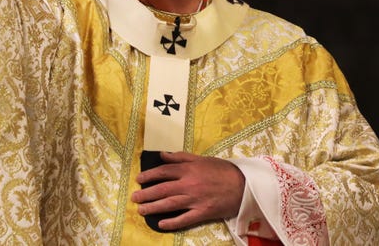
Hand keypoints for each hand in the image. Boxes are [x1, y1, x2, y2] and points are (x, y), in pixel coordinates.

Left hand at [131, 151, 245, 230]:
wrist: (244, 184)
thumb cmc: (222, 170)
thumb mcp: (202, 159)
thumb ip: (181, 157)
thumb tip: (163, 155)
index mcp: (189, 169)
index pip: (164, 171)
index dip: (149, 175)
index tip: (138, 179)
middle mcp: (189, 184)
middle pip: (163, 189)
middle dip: (146, 193)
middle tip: (134, 197)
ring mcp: (195, 199)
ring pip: (169, 204)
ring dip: (153, 207)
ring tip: (141, 210)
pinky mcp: (203, 212)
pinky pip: (184, 219)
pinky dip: (172, 222)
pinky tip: (161, 224)